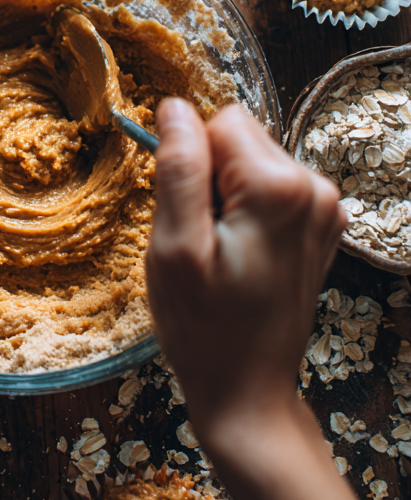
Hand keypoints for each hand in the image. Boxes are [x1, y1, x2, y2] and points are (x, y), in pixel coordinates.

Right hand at [146, 100, 380, 499]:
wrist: (249, 392)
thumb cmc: (204, 329)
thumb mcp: (174, 250)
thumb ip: (178, 170)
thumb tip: (174, 107)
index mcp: (281, 188)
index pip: (219, 121)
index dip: (189, 163)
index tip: (187, 217)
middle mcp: (316, 188)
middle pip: (240, 138)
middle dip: (210, 179)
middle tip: (202, 242)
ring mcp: (325, 208)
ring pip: (252, 163)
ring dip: (227, 199)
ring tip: (221, 255)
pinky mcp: (321, 226)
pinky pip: (269, 189)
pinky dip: (247, 215)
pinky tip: (241, 258)